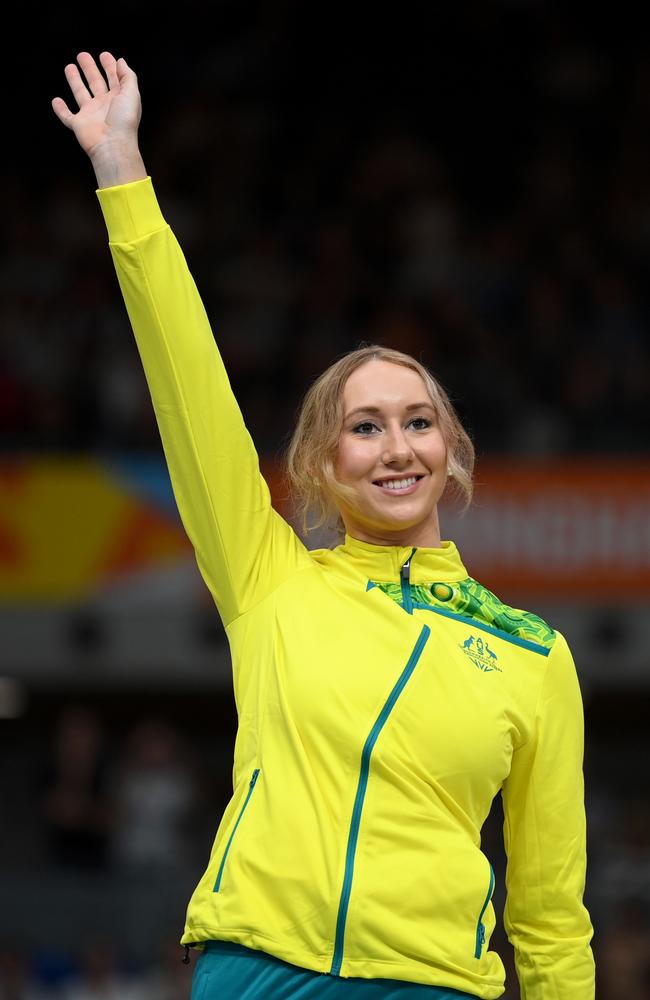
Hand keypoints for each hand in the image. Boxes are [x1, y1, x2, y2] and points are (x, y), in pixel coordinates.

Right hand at [52, 51, 146, 186]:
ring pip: (81, 94)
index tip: (105, 55)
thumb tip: (121, 62)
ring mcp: (91, 115)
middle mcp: (104, 105)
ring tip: (69, 67)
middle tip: (83, 56)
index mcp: (118, 99)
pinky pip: (67, 117)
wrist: (112, 145)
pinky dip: (61, 110)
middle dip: (90, 69)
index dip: (110, 67)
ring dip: (75, 81)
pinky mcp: (79, 125)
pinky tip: (56, 101)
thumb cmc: (124, 121)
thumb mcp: (132, 94)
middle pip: (96, 83)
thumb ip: (127, 76)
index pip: (114, 79)